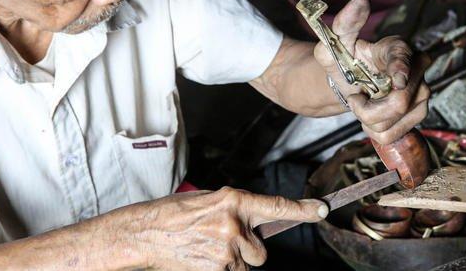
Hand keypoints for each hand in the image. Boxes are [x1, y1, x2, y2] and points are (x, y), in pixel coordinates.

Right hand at [110, 188, 327, 269]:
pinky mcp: (217, 270)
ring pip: (246, 266)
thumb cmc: (173, 214)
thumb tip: (254, 220)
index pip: (276, 206)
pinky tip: (201, 259)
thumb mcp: (209, 200)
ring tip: (207, 250)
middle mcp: (234, 225)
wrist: (144, 233)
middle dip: (248, 251)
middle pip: (262, 252)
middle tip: (224, 242)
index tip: (320, 209)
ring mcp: (226, 250)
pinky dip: (221, 270)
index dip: (302, 209)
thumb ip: (236, 210)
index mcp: (233, 201)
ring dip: (234, 262)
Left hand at [314, 0, 430, 144]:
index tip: (397, 80)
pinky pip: (395, 134)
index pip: (404, 59)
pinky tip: (372, 118)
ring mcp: (421, 92)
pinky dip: (376, 131)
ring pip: (396, 121)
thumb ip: (346, 22)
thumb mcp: (335, 42)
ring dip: (370, 120)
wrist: (348, 82)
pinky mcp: (418, 112)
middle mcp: (416, 69)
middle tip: (355, 97)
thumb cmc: (343, 59)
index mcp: (396, 48)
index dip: (402, 69)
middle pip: (400, 101)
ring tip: (364, 104)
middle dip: (368, 108)